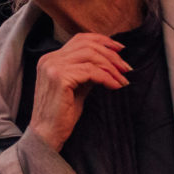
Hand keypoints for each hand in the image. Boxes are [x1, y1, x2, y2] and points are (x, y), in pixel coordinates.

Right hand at [27, 33, 129, 151]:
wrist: (47, 135)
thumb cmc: (61, 115)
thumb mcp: (77, 87)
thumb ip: (87, 71)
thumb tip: (109, 62)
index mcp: (51, 58)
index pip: (80, 39)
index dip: (102, 41)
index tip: (120, 49)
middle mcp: (50, 59)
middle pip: (88, 45)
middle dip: (111, 55)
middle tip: (126, 68)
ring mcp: (53, 67)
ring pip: (91, 56)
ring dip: (111, 67)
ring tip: (122, 79)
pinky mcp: (60, 78)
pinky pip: (91, 71)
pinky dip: (106, 77)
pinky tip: (115, 86)